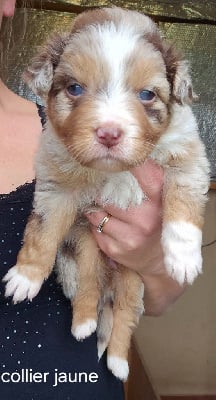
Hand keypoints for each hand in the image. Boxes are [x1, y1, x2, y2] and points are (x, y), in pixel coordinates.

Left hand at [85, 159, 162, 274]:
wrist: (158, 262)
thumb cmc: (157, 224)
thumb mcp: (162, 202)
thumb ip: (150, 180)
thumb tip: (127, 157)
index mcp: (160, 202)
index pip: (144, 174)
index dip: (130, 164)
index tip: (118, 157)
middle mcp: (146, 219)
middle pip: (110, 195)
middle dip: (103, 192)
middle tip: (103, 190)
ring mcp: (130, 236)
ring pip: (98, 213)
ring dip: (97, 209)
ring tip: (105, 210)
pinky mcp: (116, 249)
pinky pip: (95, 229)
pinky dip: (97, 225)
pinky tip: (107, 225)